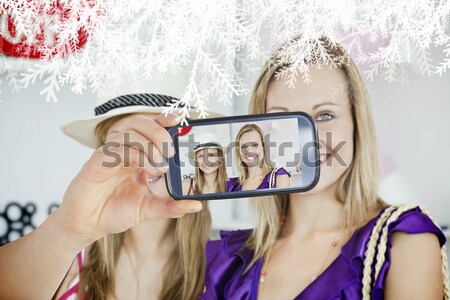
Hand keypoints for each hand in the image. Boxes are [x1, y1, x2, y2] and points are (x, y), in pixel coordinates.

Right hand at [54, 113, 202, 243]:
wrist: (88, 225)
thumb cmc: (114, 211)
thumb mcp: (150, 208)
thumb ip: (172, 206)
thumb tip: (197, 205)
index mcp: (135, 155)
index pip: (149, 128)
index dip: (163, 120)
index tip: (179, 121)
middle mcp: (122, 151)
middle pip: (139, 123)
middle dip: (159, 132)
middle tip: (171, 152)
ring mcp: (109, 155)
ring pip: (128, 132)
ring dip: (149, 144)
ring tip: (160, 165)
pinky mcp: (96, 163)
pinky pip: (116, 149)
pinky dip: (136, 155)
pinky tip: (147, 170)